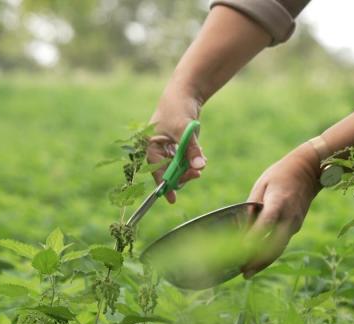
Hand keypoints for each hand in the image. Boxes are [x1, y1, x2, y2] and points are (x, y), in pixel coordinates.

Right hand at [147, 88, 207, 203]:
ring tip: (202, 163)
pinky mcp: (179, 148)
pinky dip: (195, 162)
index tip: (172, 199)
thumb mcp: (185, 130)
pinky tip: (202, 158)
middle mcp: (158, 151)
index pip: (156, 170)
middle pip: (169, 173)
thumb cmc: (178, 109)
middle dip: (183, 175)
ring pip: (179, 169)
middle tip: (197, 174)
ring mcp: (169, 150)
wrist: (185, 94)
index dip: (164, 185)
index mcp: (151, 147)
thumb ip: (192, 149)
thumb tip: (200, 167)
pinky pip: (186, 162)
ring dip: (191, 169)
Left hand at [241, 143, 322, 278]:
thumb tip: (240, 229)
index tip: (239, 252)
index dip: (253, 239)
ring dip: (264, 262)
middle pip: (274, 245)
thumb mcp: (261, 185)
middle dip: (259, 261)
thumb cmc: (279, 175)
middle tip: (243, 272)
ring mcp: (295, 223)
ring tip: (247, 272)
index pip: (265, 224)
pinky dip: (270, 253)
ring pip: (279, 248)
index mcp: (278, 202)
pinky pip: (282, 242)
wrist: (309, 171)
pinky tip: (256, 260)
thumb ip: (251, 208)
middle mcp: (289, 216)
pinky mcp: (296, 226)